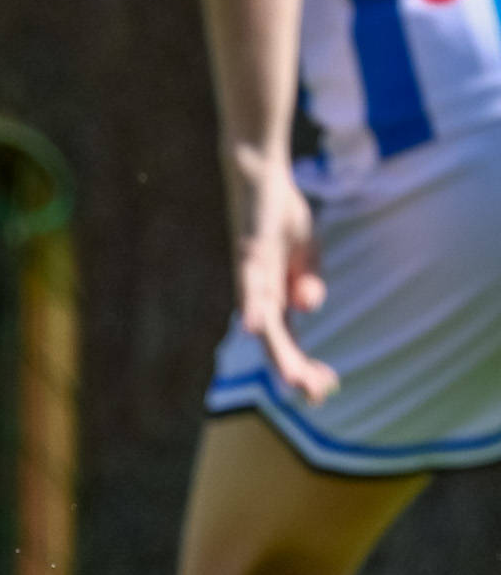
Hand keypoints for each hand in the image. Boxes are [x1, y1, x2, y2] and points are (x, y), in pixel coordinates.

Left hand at [231, 155, 336, 403]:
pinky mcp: (252, 251)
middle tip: (314, 397)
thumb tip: (307, 308)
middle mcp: (258, 294)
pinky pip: (252, 281)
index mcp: (275, 299)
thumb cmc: (278, 219)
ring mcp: (253, 274)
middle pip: (276, 341)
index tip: (323, 391)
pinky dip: (254, 305)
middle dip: (295, 370)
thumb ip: (307, 284)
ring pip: (265, 319)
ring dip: (278, 350)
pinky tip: (255, 327)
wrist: (260, 177)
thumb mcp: (305, 256)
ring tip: (291, 379)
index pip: (287, 344)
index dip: (303, 368)